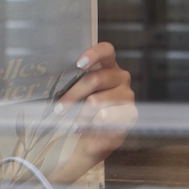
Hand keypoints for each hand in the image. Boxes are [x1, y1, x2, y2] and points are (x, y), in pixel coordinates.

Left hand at [49, 41, 136, 182]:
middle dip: (73, 94)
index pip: (106, 51)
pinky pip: (105, 117)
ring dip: (81, 114)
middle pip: (95, 79)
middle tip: (59, 108)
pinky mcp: (130, 114)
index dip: (93, 54)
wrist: (91, 138)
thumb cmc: (82, 111)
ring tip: (76, 122)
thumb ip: (72, 84)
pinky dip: (92, 124)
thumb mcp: (75, 95)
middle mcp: (120, 77)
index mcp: (108, 66)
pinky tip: (89, 127)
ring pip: (97, 100)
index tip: (78, 64)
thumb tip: (58, 84)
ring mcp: (127, 95)